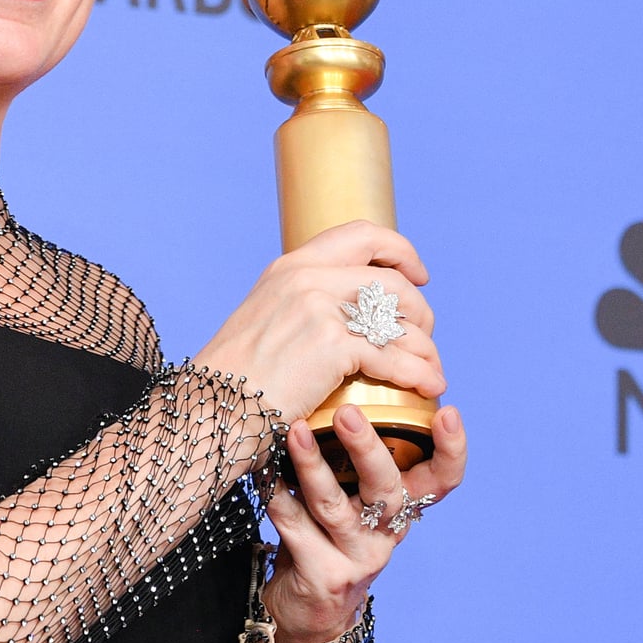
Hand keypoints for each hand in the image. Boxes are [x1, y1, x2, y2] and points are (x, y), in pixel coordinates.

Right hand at [196, 221, 445, 440]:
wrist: (209, 408)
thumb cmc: (234, 379)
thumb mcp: (263, 321)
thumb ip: (299, 306)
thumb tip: (342, 316)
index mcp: (290, 267)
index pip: (361, 234)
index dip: (399, 251)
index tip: (417, 275)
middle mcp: (306, 278)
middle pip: (391, 280)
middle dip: (419, 310)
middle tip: (423, 335)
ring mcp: (318, 309)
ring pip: (399, 318)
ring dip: (425, 346)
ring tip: (432, 367)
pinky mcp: (331, 346)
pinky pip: (394, 356)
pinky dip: (419, 372)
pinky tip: (430, 385)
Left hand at [260, 401, 468, 642]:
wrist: (311, 606)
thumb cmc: (333, 530)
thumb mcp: (358, 492)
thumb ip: (365, 446)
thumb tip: (372, 371)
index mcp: (403, 505)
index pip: (443, 478)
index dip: (452, 448)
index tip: (447, 411)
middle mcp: (387, 531)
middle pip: (386, 487)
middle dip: (368, 447)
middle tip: (348, 412)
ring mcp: (356, 556)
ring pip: (334, 506)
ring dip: (312, 465)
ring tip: (295, 430)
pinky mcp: (323, 574)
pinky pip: (296, 528)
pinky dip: (277, 497)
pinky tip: (263, 472)